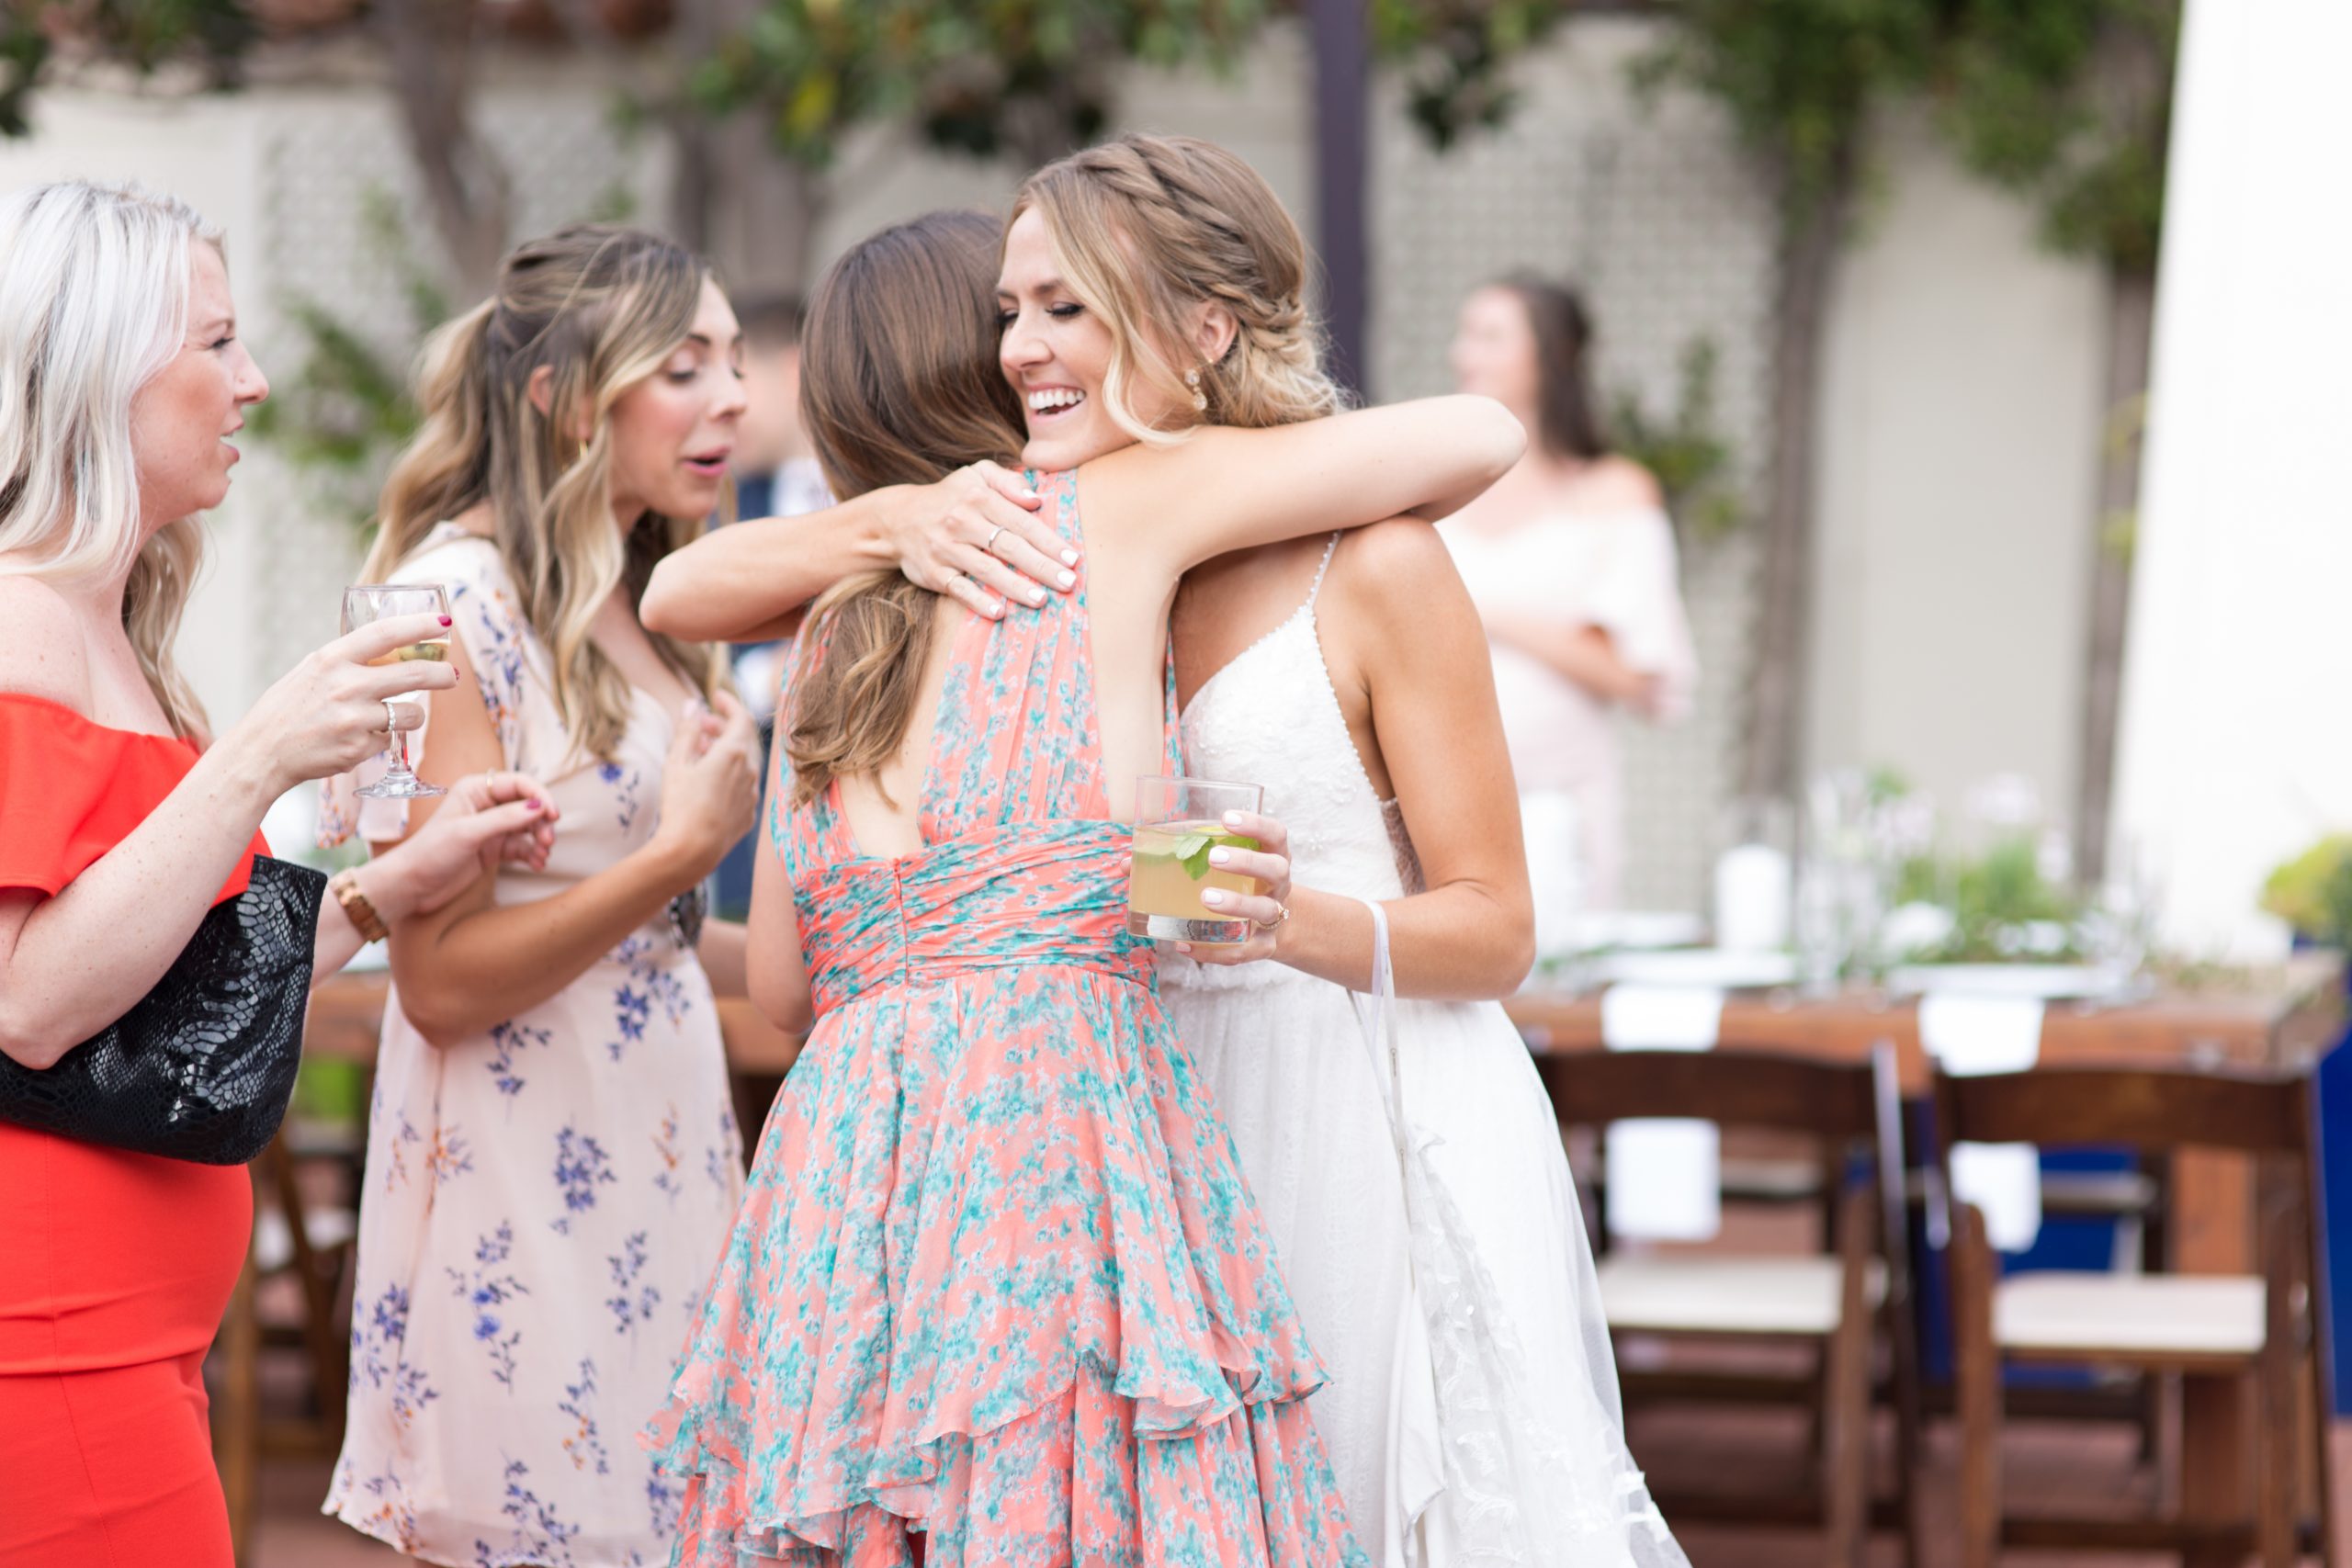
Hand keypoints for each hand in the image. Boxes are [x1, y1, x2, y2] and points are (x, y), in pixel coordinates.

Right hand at [225, 612, 460, 794]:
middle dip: (442, 674)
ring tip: (393, 716)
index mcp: (332, 659)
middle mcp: (346, 685)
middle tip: (452, 676)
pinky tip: (358, 739)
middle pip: (414, 674)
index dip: (419, 625)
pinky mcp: (359, 748)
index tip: (443, 623)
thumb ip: (349, 661)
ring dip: (412, 715)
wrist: (262, 752)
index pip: (386, 633)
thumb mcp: (312, 671)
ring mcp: (354, 718)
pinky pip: (390, 740)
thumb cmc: (287, 709)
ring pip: (412, 713)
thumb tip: (394, 651)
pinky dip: (382, 739)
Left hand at [365, 771, 560, 920]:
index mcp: (476, 790)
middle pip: (528, 806)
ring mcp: (491, 828)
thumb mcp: (469, 833)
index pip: (519, 784)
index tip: (553, 815)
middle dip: (541, 822)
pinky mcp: (493, 849)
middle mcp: (486, 805)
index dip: (540, 796)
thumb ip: (505, 819)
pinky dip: (532, 854)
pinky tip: (537, 865)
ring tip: (543, 856)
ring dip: (539, 840)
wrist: (411, 885)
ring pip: (528, 828)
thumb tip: (539, 807)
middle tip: (547, 841)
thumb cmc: (431, 852)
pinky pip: (522, 847)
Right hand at [647, 691, 760, 888]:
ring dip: (726, 750)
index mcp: (735, 753)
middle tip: (701, 725)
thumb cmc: (681, 805)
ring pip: (745, 762)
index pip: (741, 717)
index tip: (716, 696)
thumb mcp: (677, 763)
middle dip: (724, 726)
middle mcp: (750, 771)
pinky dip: (731, 773)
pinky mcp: (748, 814)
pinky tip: (710, 779)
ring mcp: (752, 794)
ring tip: (700, 751)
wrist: (691, 851)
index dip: (730, 703)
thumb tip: (693, 705)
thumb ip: (688, 731)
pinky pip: (743, 785)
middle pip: (744, 738)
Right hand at [885, 461, 1074, 620]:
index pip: (1021, 522)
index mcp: (978, 497)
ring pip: (987, 570)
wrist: (897, 519)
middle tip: (1068, 583)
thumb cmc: (950, 497)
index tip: (1072, 558)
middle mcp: (963, 522)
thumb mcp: (976, 475)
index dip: (1049, 541)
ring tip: (1041, 600)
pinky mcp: (934, 573)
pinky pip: (959, 588)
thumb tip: (1037, 499)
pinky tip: (999, 612)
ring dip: (1015, 587)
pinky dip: (978, 601)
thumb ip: (1009, 481)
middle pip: (1009, 547)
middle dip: (1041, 566)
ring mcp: (947, 549)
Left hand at [1172, 809, 1293, 966]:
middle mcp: (1278, 884)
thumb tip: (1127, 864)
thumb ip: (1179, 855)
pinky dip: (1214, 951)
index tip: (1226, 818)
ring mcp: (1273, 916)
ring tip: (1205, 898)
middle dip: (1246, 862)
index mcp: (1270, 854)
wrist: (1268, 923)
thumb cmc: (1234, 882)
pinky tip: (1184, 944)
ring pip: (1265, 910)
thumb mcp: (1217, 862)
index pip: (1274, 833)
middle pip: (1275, 869)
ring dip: (1236, 904)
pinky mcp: (1263, 946)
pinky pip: (1243, 951)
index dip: (1255, 824)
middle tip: (1213, 858)